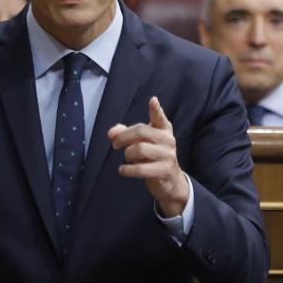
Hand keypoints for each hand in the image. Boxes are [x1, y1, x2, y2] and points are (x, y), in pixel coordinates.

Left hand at [107, 96, 188, 217]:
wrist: (170, 181)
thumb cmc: (153, 157)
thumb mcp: (141, 143)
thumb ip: (125, 134)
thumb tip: (112, 133)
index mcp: (164, 130)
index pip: (159, 118)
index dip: (156, 109)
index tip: (152, 100)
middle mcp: (168, 140)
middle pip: (141, 131)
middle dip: (124, 137)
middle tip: (115, 145)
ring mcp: (168, 155)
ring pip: (139, 149)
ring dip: (127, 155)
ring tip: (127, 159)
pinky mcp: (164, 170)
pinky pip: (140, 168)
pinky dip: (127, 170)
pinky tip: (123, 170)